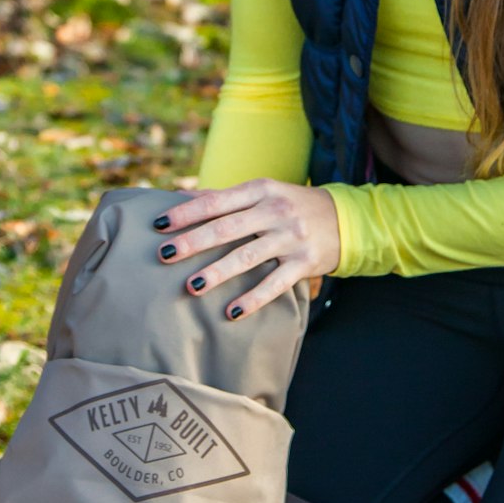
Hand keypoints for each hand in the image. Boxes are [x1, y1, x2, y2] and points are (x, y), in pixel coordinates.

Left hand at [152, 178, 340, 319]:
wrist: (344, 219)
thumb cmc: (290, 206)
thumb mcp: (262, 193)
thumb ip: (224, 197)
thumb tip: (180, 197)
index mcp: (260, 190)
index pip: (216, 201)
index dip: (186, 213)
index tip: (158, 225)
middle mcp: (275, 211)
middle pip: (228, 228)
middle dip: (194, 241)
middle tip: (164, 255)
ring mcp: (291, 238)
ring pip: (248, 256)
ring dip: (218, 272)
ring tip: (191, 286)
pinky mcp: (304, 263)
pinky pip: (275, 283)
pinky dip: (253, 299)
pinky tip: (232, 312)